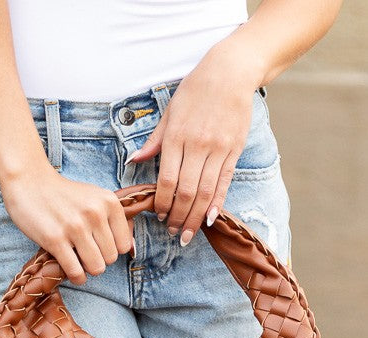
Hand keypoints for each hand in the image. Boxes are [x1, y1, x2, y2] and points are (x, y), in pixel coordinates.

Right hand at [0, 157, 134, 285]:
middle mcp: (94, 214)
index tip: (99, 244)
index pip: (124, 244)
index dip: (112, 248)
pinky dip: (76, 277)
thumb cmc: (64, 194)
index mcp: (108, 202)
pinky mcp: (55, 240)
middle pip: (111, 258)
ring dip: (88, 269)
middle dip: (99, 259)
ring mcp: (75, 227)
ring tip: (79, 261)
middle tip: (85, 252)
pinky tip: (72, 271)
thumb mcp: (95, 197)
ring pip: (97, 268)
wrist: (29, 181)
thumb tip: (131, 249)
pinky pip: (75, 271)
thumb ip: (113, 219)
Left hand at [126, 46, 259, 245]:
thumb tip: (134, 160)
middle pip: (186, 191)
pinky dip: (217, 204)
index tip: (158, 216)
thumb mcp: (169, 112)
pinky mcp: (234, 150)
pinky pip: (224, 183)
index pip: (166, 179)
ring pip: (206, 192)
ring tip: (187, 233)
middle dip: (177, 216)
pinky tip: (209, 219)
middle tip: (172, 232)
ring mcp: (218, 149)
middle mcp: (197, 146)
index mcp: (176, 137)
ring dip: (194, 217)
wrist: (230, 72)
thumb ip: (154, 141)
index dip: (162, 202)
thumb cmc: (195, 91)